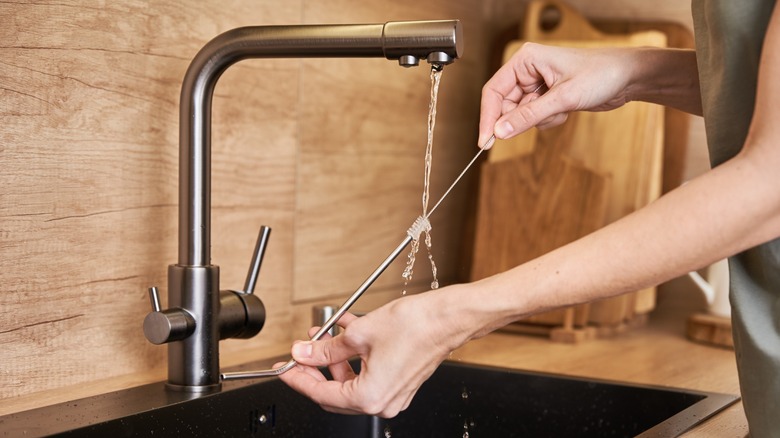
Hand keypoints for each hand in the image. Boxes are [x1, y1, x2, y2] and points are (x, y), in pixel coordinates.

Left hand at [278, 286, 475, 417]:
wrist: (448, 318)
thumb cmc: (416, 326)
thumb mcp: (359, 334)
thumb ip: (325, 348)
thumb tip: (303, 352)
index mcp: (369, 397)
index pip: (321, 394)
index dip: (298, 378)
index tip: (283, 367)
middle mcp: (382, 403)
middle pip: (334, 393)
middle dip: (314, 369)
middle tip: (300, 352)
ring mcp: (393, 394)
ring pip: (351, 382)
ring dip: (334, 359)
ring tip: (323, 335)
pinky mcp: (400, 382)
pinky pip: (367, 375)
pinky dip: (354, 357)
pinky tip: (345, 333)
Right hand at [479, 43, 633, 145]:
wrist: (629, 76)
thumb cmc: (601, 74)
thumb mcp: (563, 98)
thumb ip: (528, 116)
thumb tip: (500, 132)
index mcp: (525, 60)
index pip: (494, 91)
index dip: (488, 117)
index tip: (486, 141)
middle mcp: (528, 70)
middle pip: (505, 105)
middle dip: (520, 120)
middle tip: (536, 125)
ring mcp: (538, 84)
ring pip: (521, 114)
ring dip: (539, 120)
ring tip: (562, 110)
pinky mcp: (548, 96)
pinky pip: (536, 117)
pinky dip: (549, 120)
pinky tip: (567, 111)